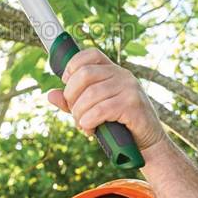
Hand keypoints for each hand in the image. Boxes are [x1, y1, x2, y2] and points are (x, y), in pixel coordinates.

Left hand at [47, 48, 165, 152]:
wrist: (147, 142)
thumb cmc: (119, 125)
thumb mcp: (93, 110)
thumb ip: (73, 102)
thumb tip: (50, 95)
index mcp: (113, 71)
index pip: (90, 55)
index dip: (72, 66)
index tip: (66, 84)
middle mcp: (122, 75)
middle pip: (84, 74)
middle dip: (71, 97)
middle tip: (74, 114)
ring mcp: (129, 88)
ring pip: (90, 94)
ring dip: (79, 114)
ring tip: (83, 126)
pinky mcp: (132, 104)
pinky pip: (101, 110)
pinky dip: (89, 121)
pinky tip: (90, 129)